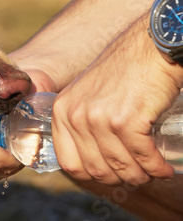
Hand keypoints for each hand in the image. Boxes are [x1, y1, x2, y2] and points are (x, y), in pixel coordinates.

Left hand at [52, 13, 182, 185]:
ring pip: (121, 168)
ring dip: (141, 176)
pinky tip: (164, 168)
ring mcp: (99, 118)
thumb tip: (88, 159)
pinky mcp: (126, 120)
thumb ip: (80, 122)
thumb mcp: (86, 95)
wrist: (148, 49)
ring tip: (152, 171)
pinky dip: (157, 168)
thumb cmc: (122, 73)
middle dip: (120, 178)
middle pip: (96, 170)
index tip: (110, 173)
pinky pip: (143, 158)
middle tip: (136, 173)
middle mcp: (75, 116)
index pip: (69, 162)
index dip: (92, 175)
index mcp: (61, 111)